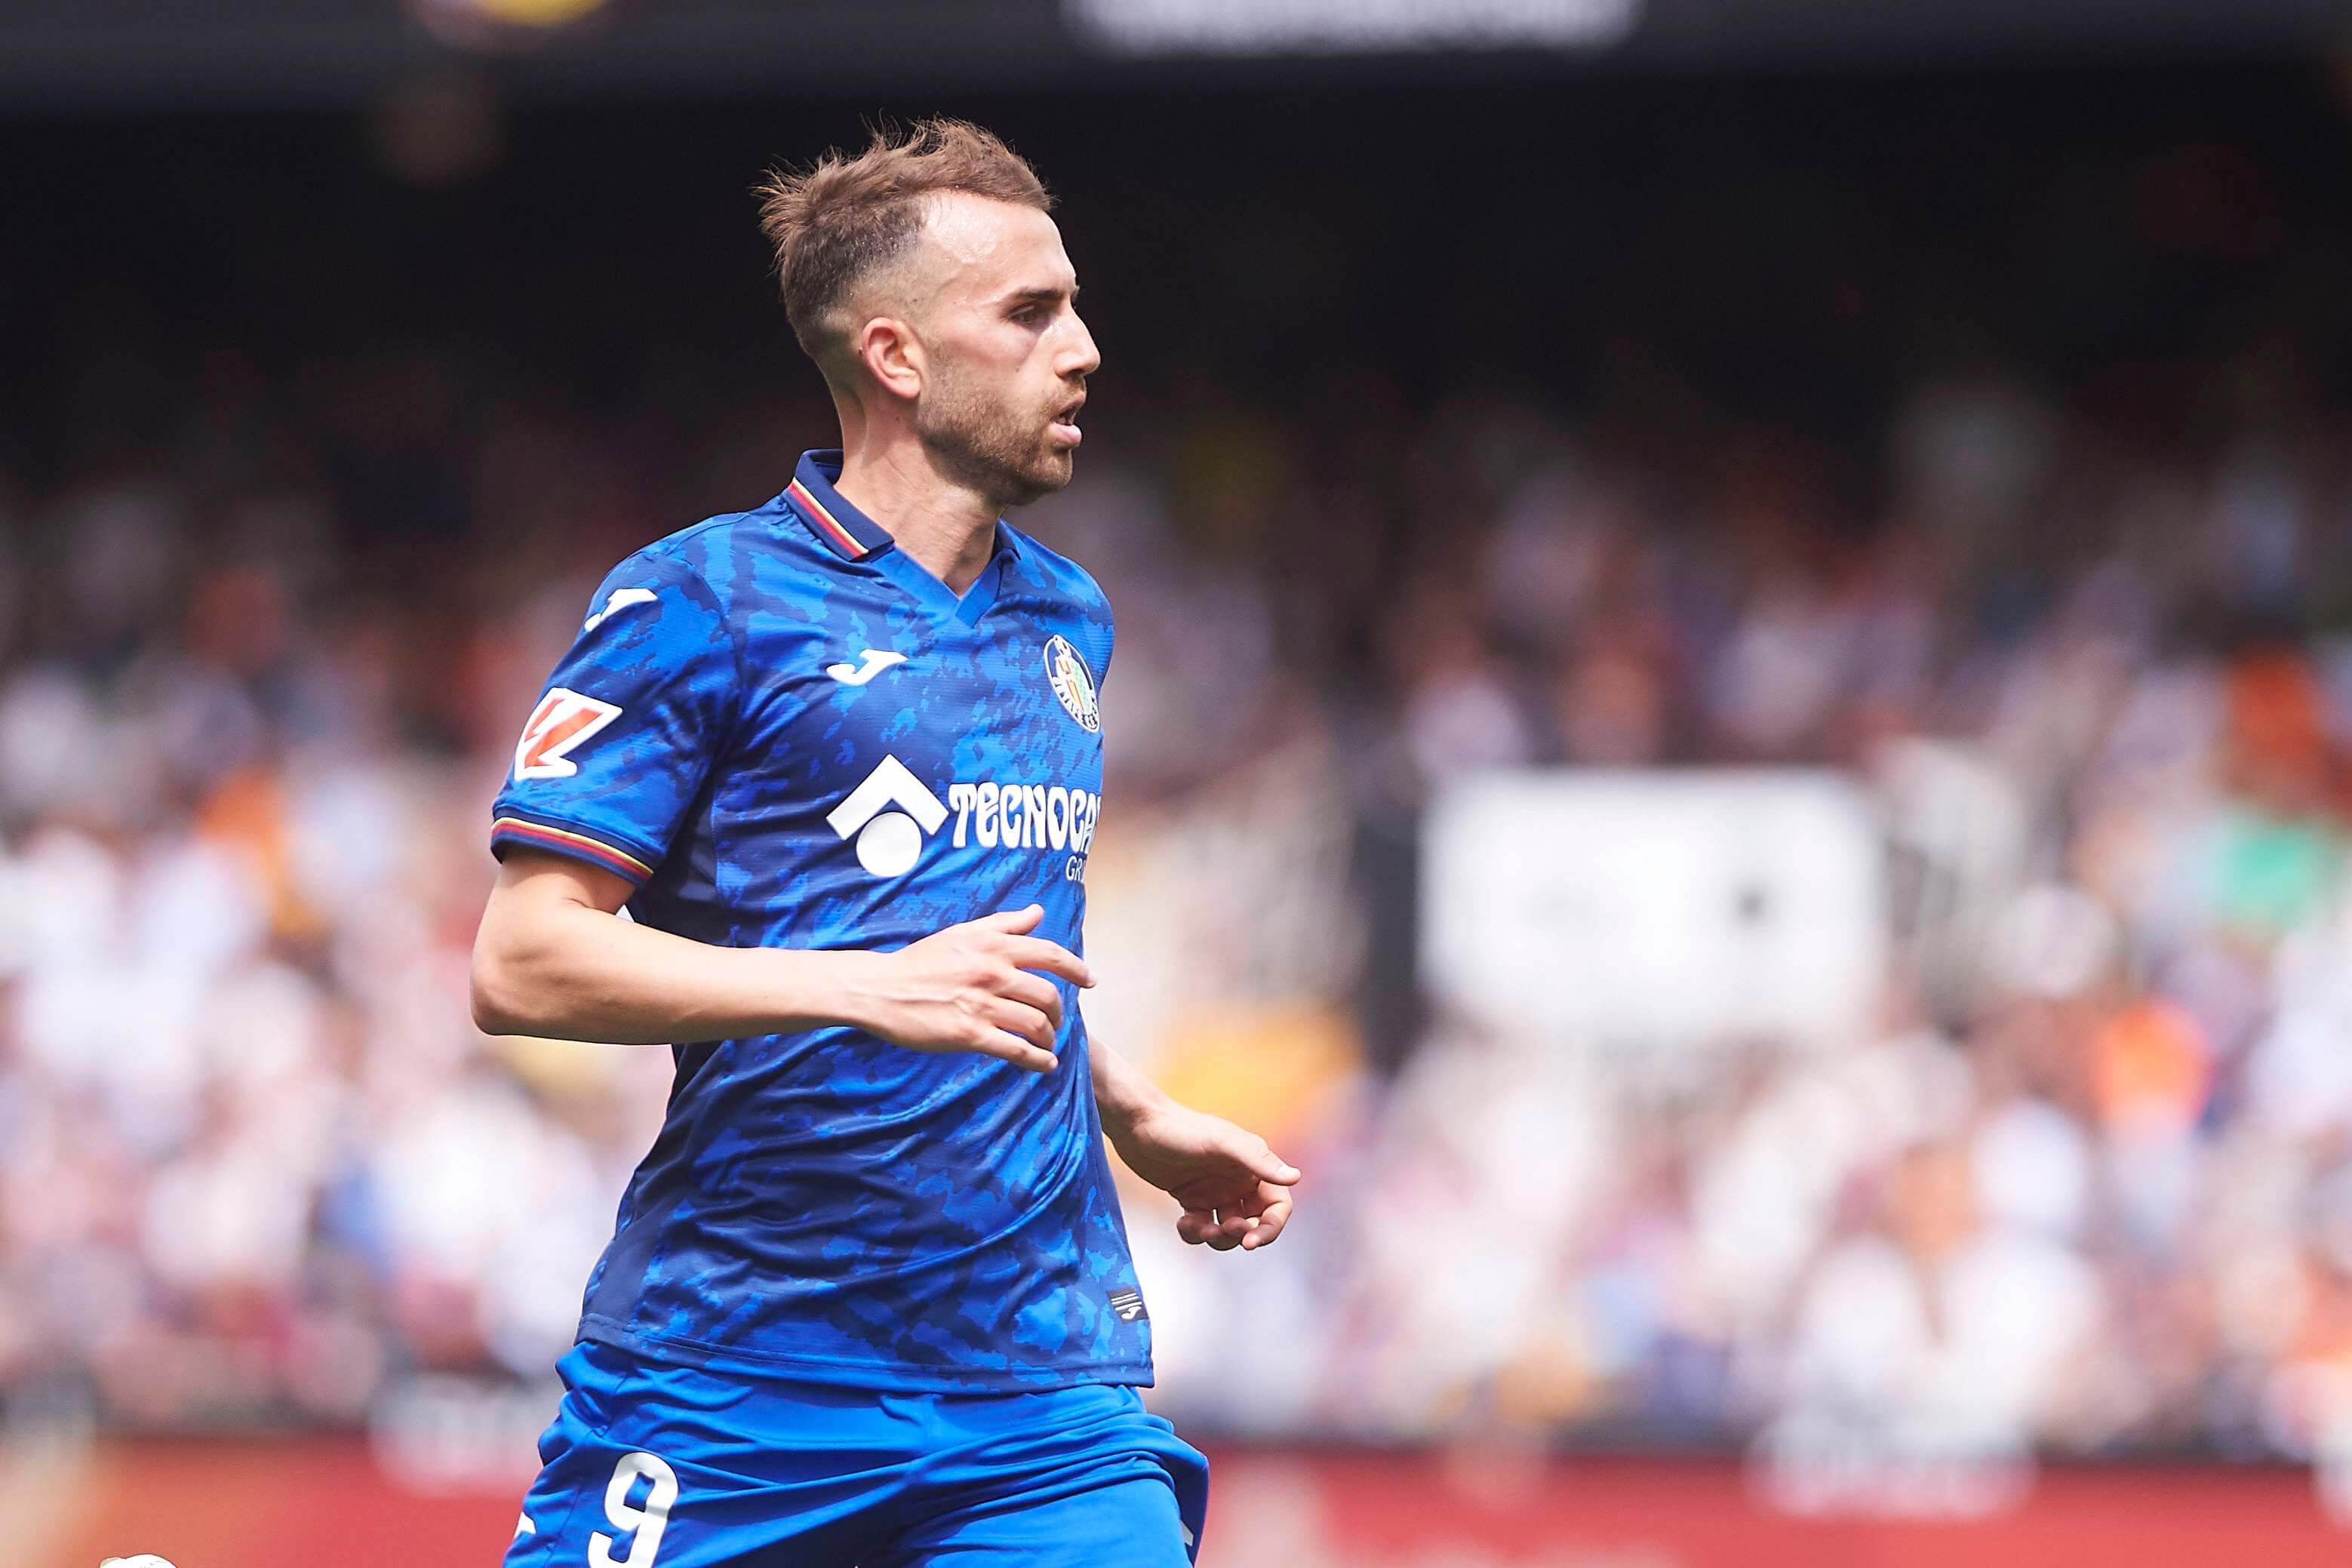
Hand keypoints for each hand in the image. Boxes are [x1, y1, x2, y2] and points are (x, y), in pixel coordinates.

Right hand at [846, 905, 1092, 1072]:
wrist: (881, 988)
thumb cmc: (921, 960)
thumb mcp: (963, 932)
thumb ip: (1004, 924)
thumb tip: (1037, 912)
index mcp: (994, 945)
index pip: (1050, 953)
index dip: (1077, 969)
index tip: (1091, 981)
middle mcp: (993, 972)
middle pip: (1048, 994)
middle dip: (1060, 1012)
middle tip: (1058, 1021)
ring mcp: (982, 1004)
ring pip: (1036, 1024)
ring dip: (1050, 1037)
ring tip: (1048, 1043)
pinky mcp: (970, 1034)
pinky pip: (1016, 1050)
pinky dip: (1037, 1060)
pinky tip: (1045, 1065)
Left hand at [1106, 1100, 1299, 1251]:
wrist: (1137, 1126)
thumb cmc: (1181, 1129)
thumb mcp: (1221, 1143)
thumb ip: (1258, 1161)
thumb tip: (1295, 1177)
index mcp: (1253, 1166)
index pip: (1277, 1205)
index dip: (1271, 1227)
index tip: (1251, 1241)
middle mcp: (1238, 1180)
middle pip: (1255, 1223)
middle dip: (1240, 1234)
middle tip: (1221, 1230)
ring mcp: (1215, 1191)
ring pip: (1227, 1230)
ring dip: (1216, 1237)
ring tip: (1197, 1226)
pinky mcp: (1191, 1199)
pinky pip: (1202, 1228)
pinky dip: (1194, 1233)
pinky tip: (1182, 1222)